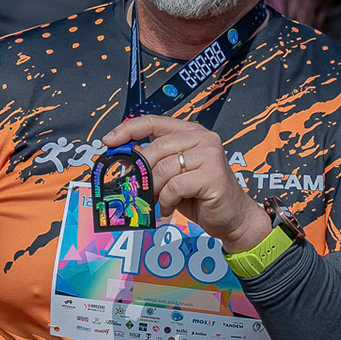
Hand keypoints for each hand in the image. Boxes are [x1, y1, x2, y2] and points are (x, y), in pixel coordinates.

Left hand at [101, 115, 268, 251]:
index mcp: (191, 132)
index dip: (128, 129)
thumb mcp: (171, 176)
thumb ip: (154, 162)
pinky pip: (175, 186)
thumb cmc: (200, 196)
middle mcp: (203, 138)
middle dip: (141, 172)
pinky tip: (167, 207)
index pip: (154, 122)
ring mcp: (210, 154)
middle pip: (157, 148)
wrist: (232, 217)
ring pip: (164, 168)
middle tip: (133, 188)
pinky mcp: (213, 174)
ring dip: (153, 190)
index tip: (108, 141)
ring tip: (155, 202)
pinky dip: (166, 200)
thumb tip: (126, 155)